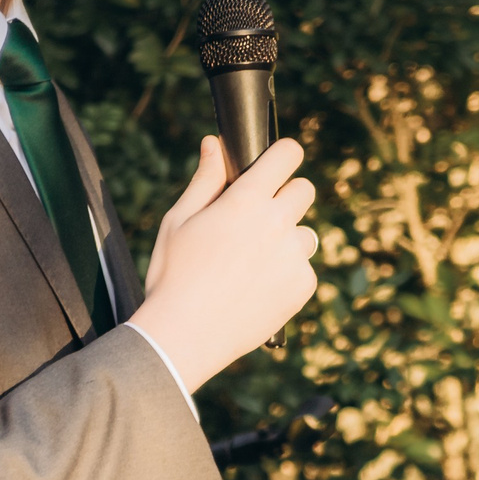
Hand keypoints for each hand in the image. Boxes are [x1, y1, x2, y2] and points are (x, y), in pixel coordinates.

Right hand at [131, 136, 317, 390]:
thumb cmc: (173, 275)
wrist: (184, 336)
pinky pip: (303, 269)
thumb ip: (205, 180)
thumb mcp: (179, 221)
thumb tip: (214, 144)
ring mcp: (294, 256)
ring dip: (287, 241)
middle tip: (258, 219)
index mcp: (246, 200)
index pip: (288, 155)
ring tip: (251, 265)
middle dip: (286, 197)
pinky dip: (286, 276)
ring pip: (305, 234)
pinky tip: (256, 290)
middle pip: (305, 190)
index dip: (283, 154)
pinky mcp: (303, 286)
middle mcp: (277, 223)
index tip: (277, 162)